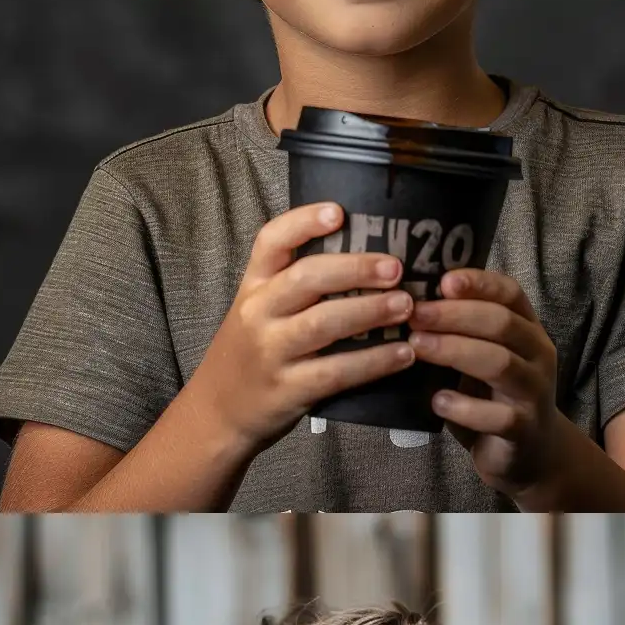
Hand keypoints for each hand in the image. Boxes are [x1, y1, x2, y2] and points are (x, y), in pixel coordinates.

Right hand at [189, 205, 421, 459]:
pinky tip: (403, 354)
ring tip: (407, 305)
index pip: (270, 242)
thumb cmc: (250, 353)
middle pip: (305, 279)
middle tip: (396, 268)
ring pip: (322, 324)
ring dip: (369, 312)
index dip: (304, 222)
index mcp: (253, 287)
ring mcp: (270, 352)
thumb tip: (369, 257)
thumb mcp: (257, 310)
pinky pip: (335, 371)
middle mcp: (257, 314)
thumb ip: (294, 285)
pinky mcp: (287, 389)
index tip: (339, 212)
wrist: (217, 412)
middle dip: (355, 269)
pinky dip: (374, 361)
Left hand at [406, 271, 565, 498]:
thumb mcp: (481, 355)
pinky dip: (464, 407)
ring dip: (454, 351)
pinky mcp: (523, 429)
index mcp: (527, 329)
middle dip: (454, 315)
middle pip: (501, 323)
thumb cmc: (492, 395)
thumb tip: (405, 302)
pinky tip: (437, 400)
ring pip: (499, 363)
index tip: (441, 280)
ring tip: (416, 347)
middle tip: (413, 314)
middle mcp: (537, 354)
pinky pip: (497, 415)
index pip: (510, 293)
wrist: (529, 453)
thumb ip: (458, 332)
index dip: (478, 282)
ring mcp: (533, 392)